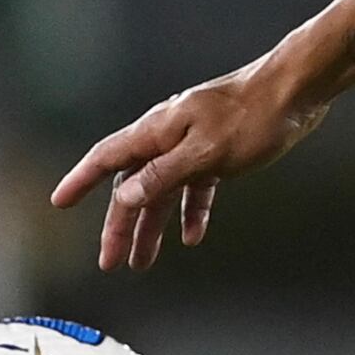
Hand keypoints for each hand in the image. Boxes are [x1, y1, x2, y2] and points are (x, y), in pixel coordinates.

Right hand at [50, 65, 328, 269]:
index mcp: (156, 131)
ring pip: (162, 192)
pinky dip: (191, 211)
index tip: (59, 202)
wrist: (295, 92)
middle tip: (110, 262)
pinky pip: (194, 188)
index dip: (81, 181)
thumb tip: (127, 197)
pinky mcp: (218, 152)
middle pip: (133, 186)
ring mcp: (192, 145)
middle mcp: (168, 137)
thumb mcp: (206, 152)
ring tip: (143, 261)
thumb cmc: (252, 115)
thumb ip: (164, 175)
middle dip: (119, 226)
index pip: (106, 158)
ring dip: (153, 227)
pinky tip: (193, 235)